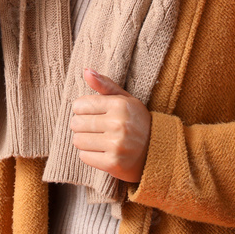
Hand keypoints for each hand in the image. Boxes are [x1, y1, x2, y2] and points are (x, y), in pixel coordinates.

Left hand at [69, 68, 152, 182]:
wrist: (158, 153)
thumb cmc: (136, 122)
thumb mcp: (125, 99)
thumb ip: (104, 84)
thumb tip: (85, 70)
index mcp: (120, 105)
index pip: (80, 105)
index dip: (82, 110)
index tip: (92, 113)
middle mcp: (119, 124)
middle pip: (76, 123)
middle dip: (82, 125)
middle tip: (96, 128)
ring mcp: (116, 145)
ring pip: (78, 140)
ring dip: (84, 141)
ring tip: (98, 140)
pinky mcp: (113, 163)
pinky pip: (84, 157)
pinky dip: (90, 155)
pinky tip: (103, 152)